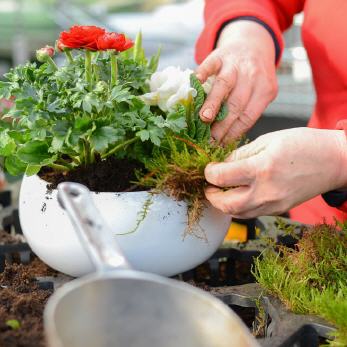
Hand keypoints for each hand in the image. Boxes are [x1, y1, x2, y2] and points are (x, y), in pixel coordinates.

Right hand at [196, 21, 277, 142]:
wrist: (253, 45)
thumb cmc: (253, 79)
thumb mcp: (260, 93)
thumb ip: (247, 111)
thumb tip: (225, 140)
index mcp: (265, 90)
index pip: (248, 117)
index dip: (233, 133)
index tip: (220, 146)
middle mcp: (252, 76)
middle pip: (237, 104)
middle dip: (222, 125)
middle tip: (210, 140)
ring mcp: (235, 65)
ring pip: (224, 85)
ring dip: (213, 103)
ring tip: (204, 118)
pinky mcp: (220, 55)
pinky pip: (210, 65)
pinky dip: (202, 75)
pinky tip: (194, 86)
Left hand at [204, 128, 346, 217]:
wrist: (334, 162)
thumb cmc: (303, 145)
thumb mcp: (268, 140)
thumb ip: (241, 154)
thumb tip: (222, 164)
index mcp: (262, 168)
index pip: (221, 177)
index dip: (209, 172)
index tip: (208, 168)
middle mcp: (266, 191)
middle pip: (225, 204)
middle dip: (211, 195)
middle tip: (209, 184)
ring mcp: (273, 205)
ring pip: (237, 214)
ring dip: (223, 204)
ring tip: (221, 190)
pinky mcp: (278, 210)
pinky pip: (251, 214)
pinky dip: (238, 207)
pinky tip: (238, 194)